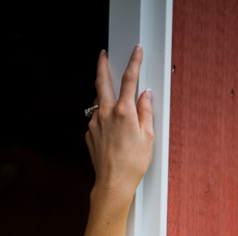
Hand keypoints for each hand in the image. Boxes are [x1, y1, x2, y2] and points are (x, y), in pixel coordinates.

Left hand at [86, 45, 153, 204]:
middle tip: (102, 54)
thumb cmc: (133, 163)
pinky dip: (103, 117)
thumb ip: (146, 112)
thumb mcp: (148, 136)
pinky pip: (96, 119)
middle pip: (102, 81)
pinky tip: (110, 126)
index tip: (136, 51)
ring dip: (102, 94)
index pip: (130, 79)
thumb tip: (146, 96)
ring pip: (97, 101)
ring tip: (110, 93)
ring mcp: (95, 123)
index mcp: (124, 111)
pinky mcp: (89, 134)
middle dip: (102, 65)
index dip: (134, 62)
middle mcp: (106, 113)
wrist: (114, 183)